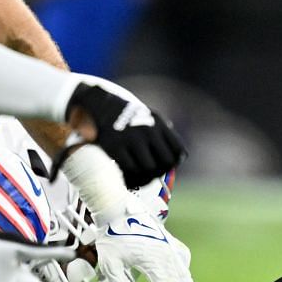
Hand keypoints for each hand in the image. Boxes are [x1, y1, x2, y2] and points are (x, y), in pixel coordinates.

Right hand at [65, 78, 185, 187]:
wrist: (100, 103)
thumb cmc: (126, 114)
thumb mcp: (149, 116)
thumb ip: (164, 134)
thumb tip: (181, 155)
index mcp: (158, 123)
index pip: (178, 151)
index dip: (174, 162)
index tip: (165, 165)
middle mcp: (148, 130)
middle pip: (166, 162)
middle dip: (160, 171)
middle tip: (151, 174)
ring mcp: (132, 138)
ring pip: (149, 168)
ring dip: (145, 176)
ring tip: (140, 178)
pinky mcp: (115, 146)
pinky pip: (130, 169)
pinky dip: (131, 176)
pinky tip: (128, 177)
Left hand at [92, 190, 198, 281]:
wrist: (117, 208)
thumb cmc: (112, 234)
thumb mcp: (111, 265)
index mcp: (154, 262)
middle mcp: (166, 254)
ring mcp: (169, 245)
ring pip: (184, 270)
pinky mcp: (167, 238)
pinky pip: (182, 256)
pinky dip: (185, 267)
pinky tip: (184, 271)